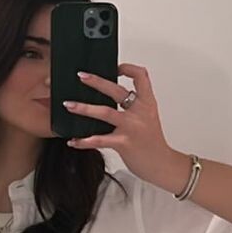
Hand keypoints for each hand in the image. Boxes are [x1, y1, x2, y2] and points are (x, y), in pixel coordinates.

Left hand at [63, 61, 188, 191]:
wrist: (162, 165)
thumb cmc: (152, 143)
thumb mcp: (148, 118)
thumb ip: (134, 107)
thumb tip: (112, 97)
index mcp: (147, 103)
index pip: (141, 76)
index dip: (128, 68)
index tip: (114, 68)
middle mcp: (140, 112)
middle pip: (117, 90)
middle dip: (96, 81)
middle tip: (81, 76)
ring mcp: (132, 127)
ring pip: (105, 112)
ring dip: (84, 108)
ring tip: (69, 105)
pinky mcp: (124, 143)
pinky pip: (100, 140)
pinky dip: (84, 141)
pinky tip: (73, 141)